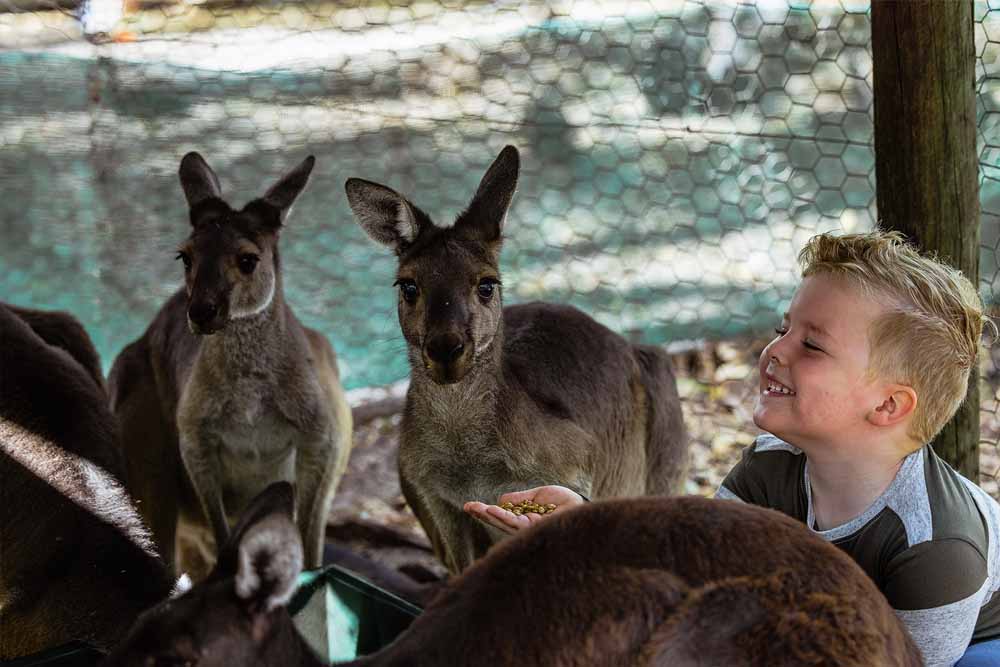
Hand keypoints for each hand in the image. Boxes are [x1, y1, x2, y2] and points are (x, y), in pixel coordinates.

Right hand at [463, 485, 585, 535]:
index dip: (485, 511)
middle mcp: (524, 528)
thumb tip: (500, 500)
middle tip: (467, 507)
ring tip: (479, 508)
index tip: (469, 505)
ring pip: (505, 524)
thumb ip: (520, 499)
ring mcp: (529, 530)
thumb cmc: (564, 502)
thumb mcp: (538, 495)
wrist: (581, 507)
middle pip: (499, 522)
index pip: (500, 516)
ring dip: (491, 516)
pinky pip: (516, 524)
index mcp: (523, 519)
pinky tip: (493, 510)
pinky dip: (504, 517)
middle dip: (483, 514)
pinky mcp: (535, 529)